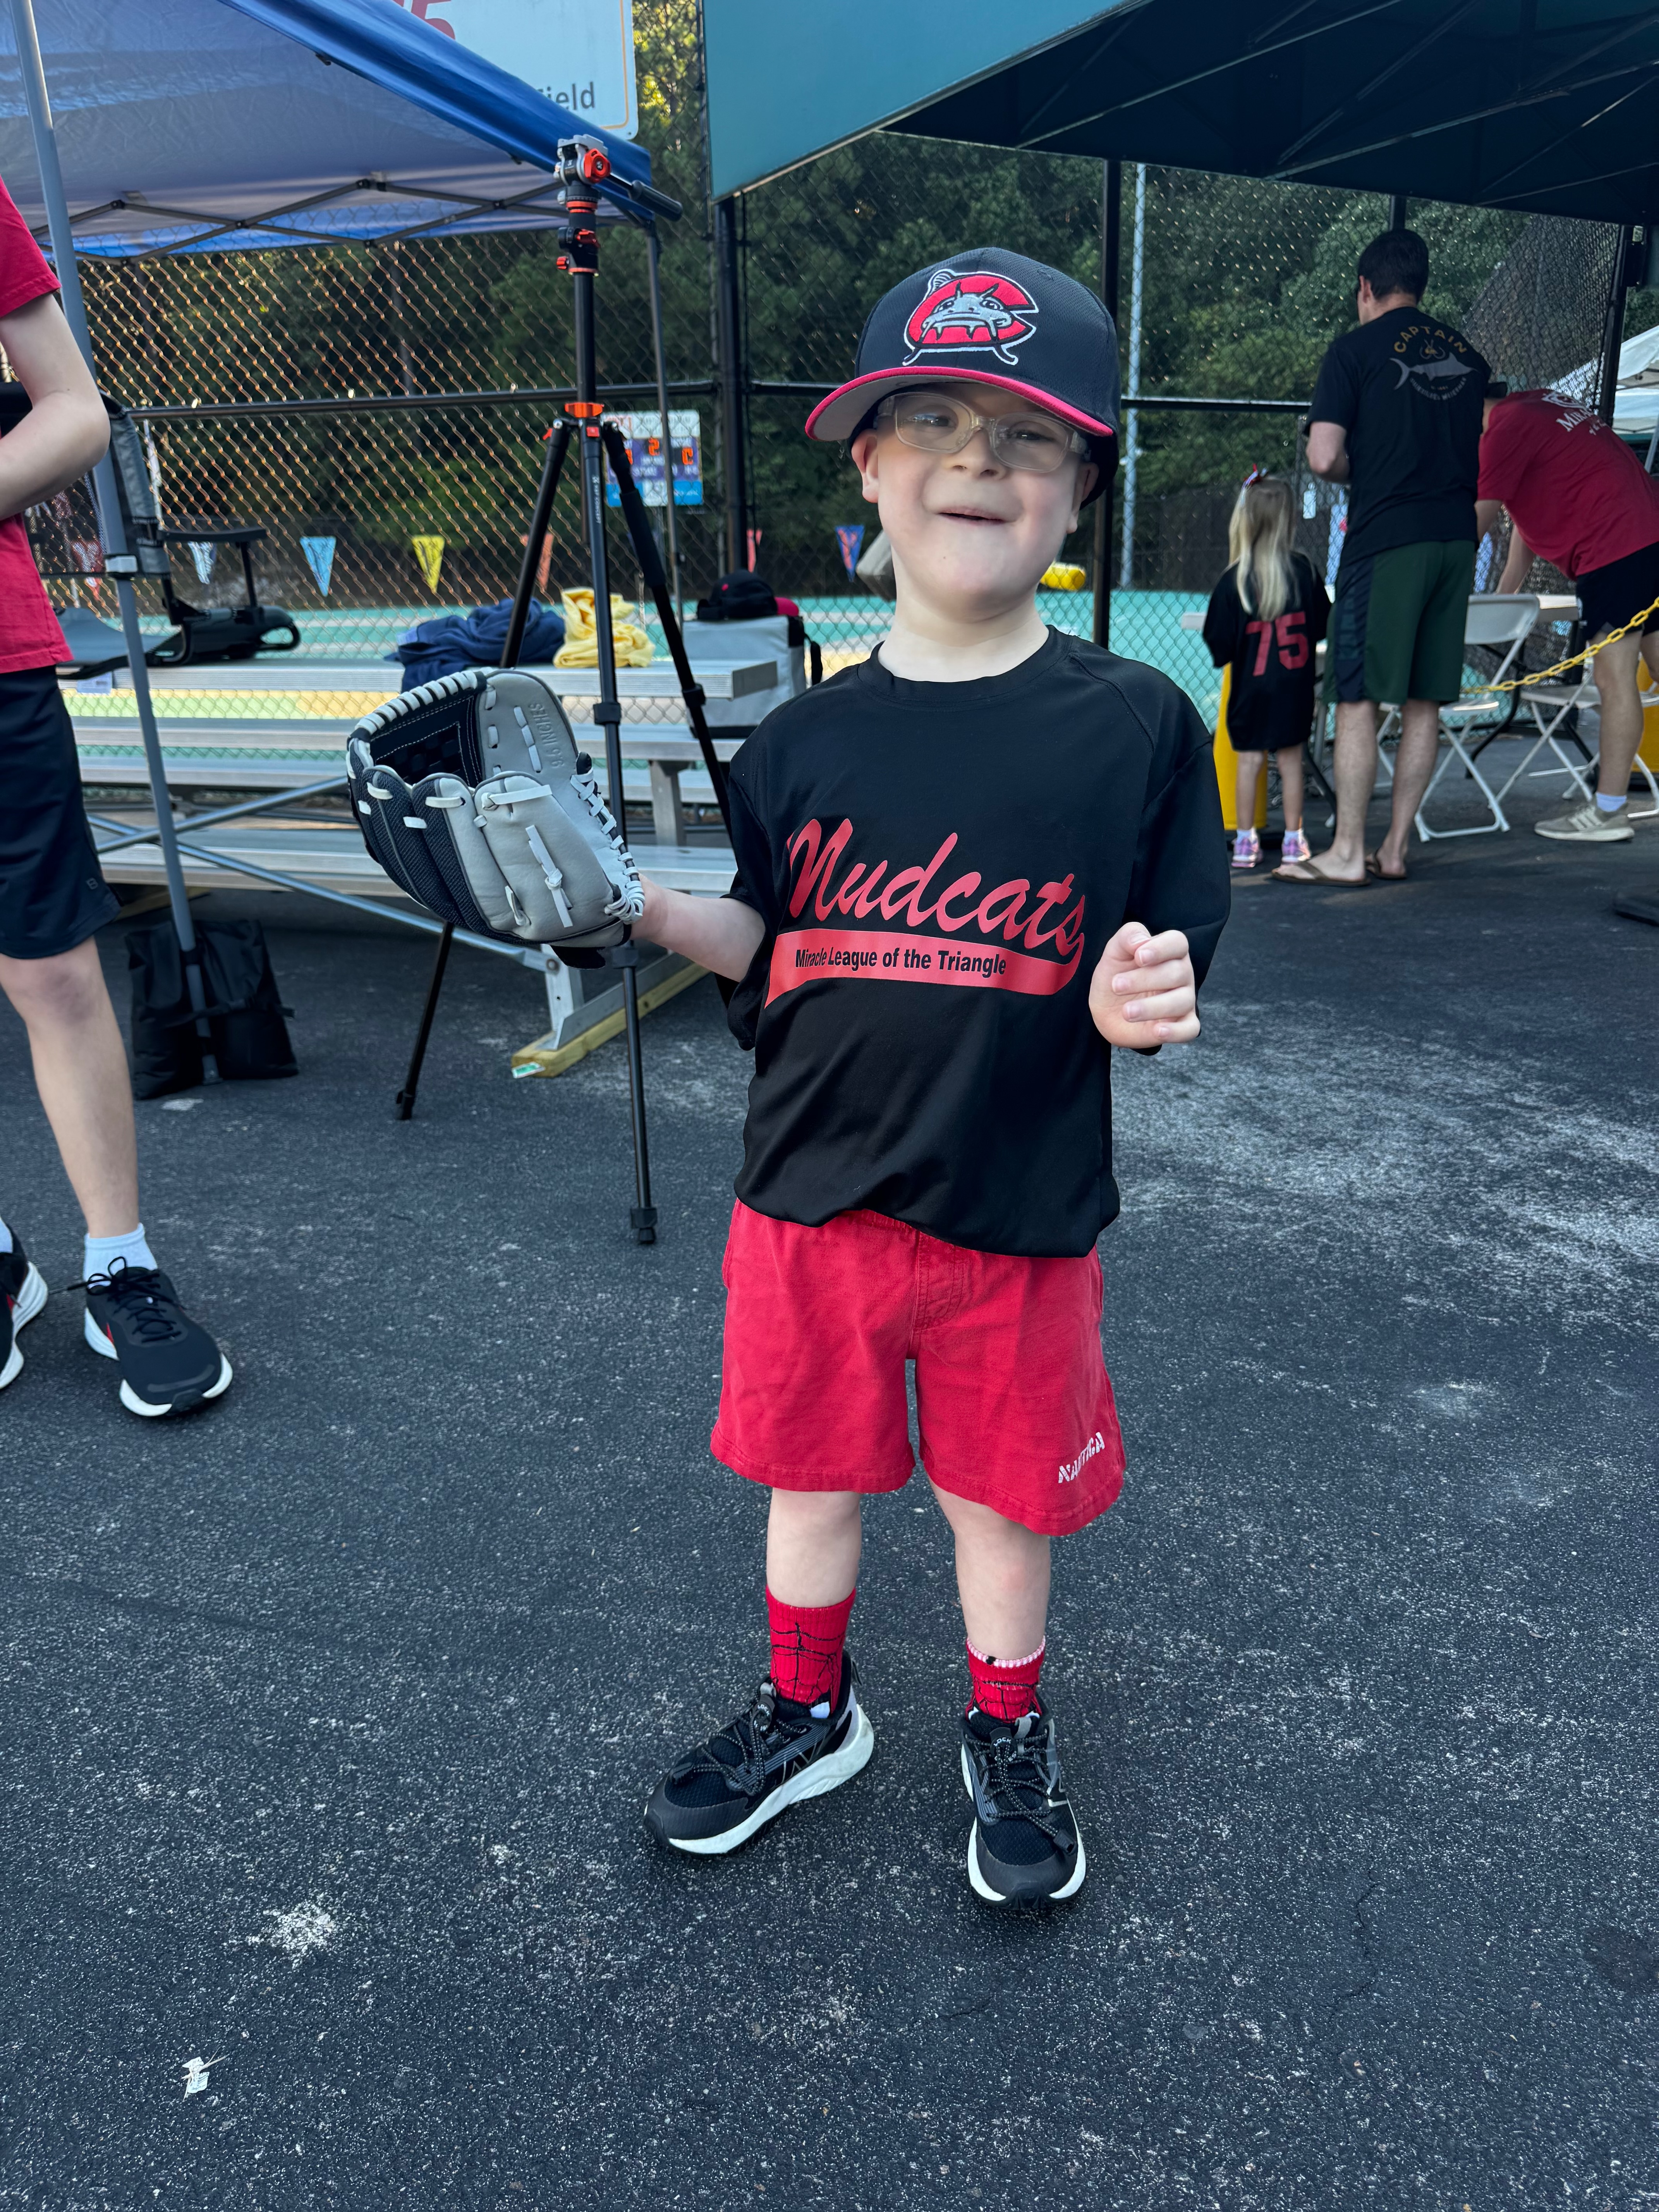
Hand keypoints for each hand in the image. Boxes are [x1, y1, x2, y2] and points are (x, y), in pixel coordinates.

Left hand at [1089, 922, 1198, 1047]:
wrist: (1106, 1009)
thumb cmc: (1116, 975)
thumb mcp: (1114, 952)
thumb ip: (1127, 937)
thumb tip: (1140, 940)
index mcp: (1170, 951)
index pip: (1178, 942)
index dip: (1161, 948)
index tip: (1139, 957)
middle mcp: (1182, 974)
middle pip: (1177, 972)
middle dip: (1145, 979)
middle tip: (1116, 986)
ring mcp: (1185, 999)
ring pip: (1182, 1001)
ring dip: (1153, 1007)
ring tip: (1127, 1012)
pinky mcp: (1182, 1024)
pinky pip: (1189, 1029)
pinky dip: (1176, 1032)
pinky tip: (1158, 1030)